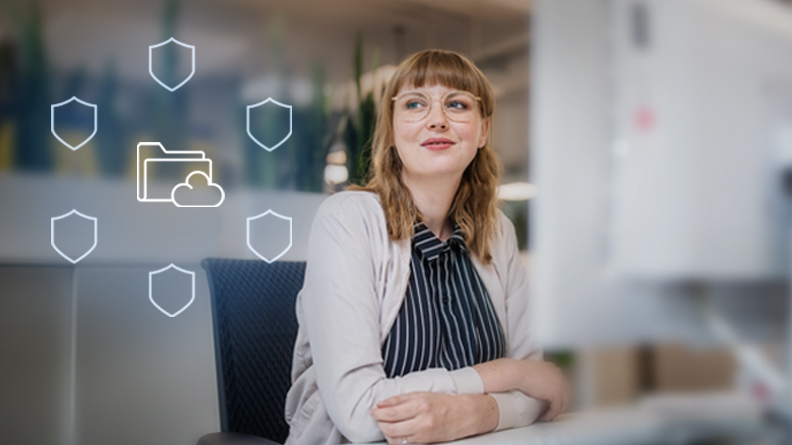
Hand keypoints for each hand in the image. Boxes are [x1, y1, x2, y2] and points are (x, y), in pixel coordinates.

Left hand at [370, 392, 497, 443]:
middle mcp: (422, 420)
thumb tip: (381, 403)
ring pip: (396, 438)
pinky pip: (404, 444)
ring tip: (385, 425)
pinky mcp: (425, 442)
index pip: (391, 413)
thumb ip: (400, 399)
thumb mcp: (421, 394)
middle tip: (377, 418)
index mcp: (420, 405)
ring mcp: (423, 433)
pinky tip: (395, 432)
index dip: (378, 413)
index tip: (373, 411)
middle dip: (380, 423)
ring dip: (386, 432)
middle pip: (391, 427)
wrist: (463, 414)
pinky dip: (395, 439)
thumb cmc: (443, 402)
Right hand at [474, 358, 569, 420]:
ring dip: (554, 410)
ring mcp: (559, 384)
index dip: (554, 393)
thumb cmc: (517, 372)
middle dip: (557, 403)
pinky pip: (556, 408)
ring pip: (563, 402)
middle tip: (548, 410)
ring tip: (545, 415)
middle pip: (564, 392)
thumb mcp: (528, 370)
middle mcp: (558, 375)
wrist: (515, 373)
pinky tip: (543, 417)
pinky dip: (550, 414)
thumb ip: (533, 375)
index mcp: (552, 368)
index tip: (547, 400)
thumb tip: (528, 382)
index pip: (559, 382)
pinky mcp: (556, 394)